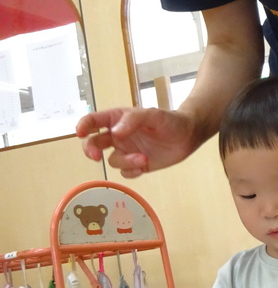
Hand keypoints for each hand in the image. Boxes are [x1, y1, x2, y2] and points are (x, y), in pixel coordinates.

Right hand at [76, 107, 199, 177]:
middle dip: (90, 150)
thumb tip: (115, 132)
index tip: (80, 133)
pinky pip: (127, 173)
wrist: (189, 135)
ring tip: (143, 158)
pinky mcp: (138, 164)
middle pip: (93, 144)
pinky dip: (133, 171)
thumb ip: (133, 120)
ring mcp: (127, 151)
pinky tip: (145, 164)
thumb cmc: (169, 120)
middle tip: (96, 156)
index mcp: (117, 120)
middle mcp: (118, 136)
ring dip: (125, 162)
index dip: (83, 126)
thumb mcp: (152, 115)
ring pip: (113, 161)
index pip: (93, 121)